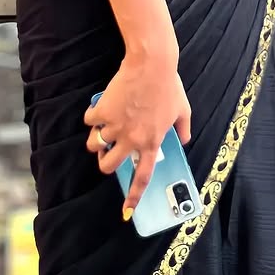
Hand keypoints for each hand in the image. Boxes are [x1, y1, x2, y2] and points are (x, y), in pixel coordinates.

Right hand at [83, 46, 190, 219]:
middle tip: (108, 153)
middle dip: (105, 163)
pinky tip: (99, 109)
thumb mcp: (183, 110)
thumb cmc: (168, 85)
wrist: (151, 64)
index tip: (127, 210)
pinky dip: (92, 117)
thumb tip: (185, 140)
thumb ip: (184, 129)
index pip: (142, 177)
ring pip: (95, 145)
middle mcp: (132, 139)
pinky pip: (90, 120)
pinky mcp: (103, 111)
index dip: (133, 196)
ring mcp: (115, 126)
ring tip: (101, 130)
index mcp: (152, 142)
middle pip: (109, 165)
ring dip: (96, 140)